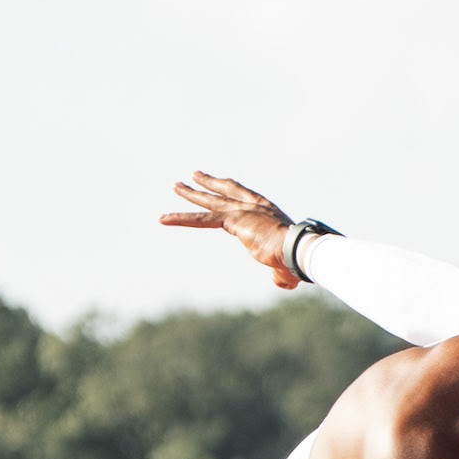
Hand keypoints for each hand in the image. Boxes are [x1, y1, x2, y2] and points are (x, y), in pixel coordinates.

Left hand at [161, 171, 299, 288]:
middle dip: (209, 183)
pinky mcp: (231, 220)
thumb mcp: (286, 265)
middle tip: (194, 175)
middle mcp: (254, 205)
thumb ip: (280, 273)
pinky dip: (179, 218)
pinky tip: (162, 218)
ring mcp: (242, 210)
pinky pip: (200, 219)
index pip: (245, 195)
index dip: (232, 188)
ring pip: (210, 202)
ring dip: (190, 194)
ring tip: (175, 186)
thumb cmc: (296, 259)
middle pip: (225, 191)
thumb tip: (284, 283)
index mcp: (268, 211)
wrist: (295, 249)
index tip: (222, 181)